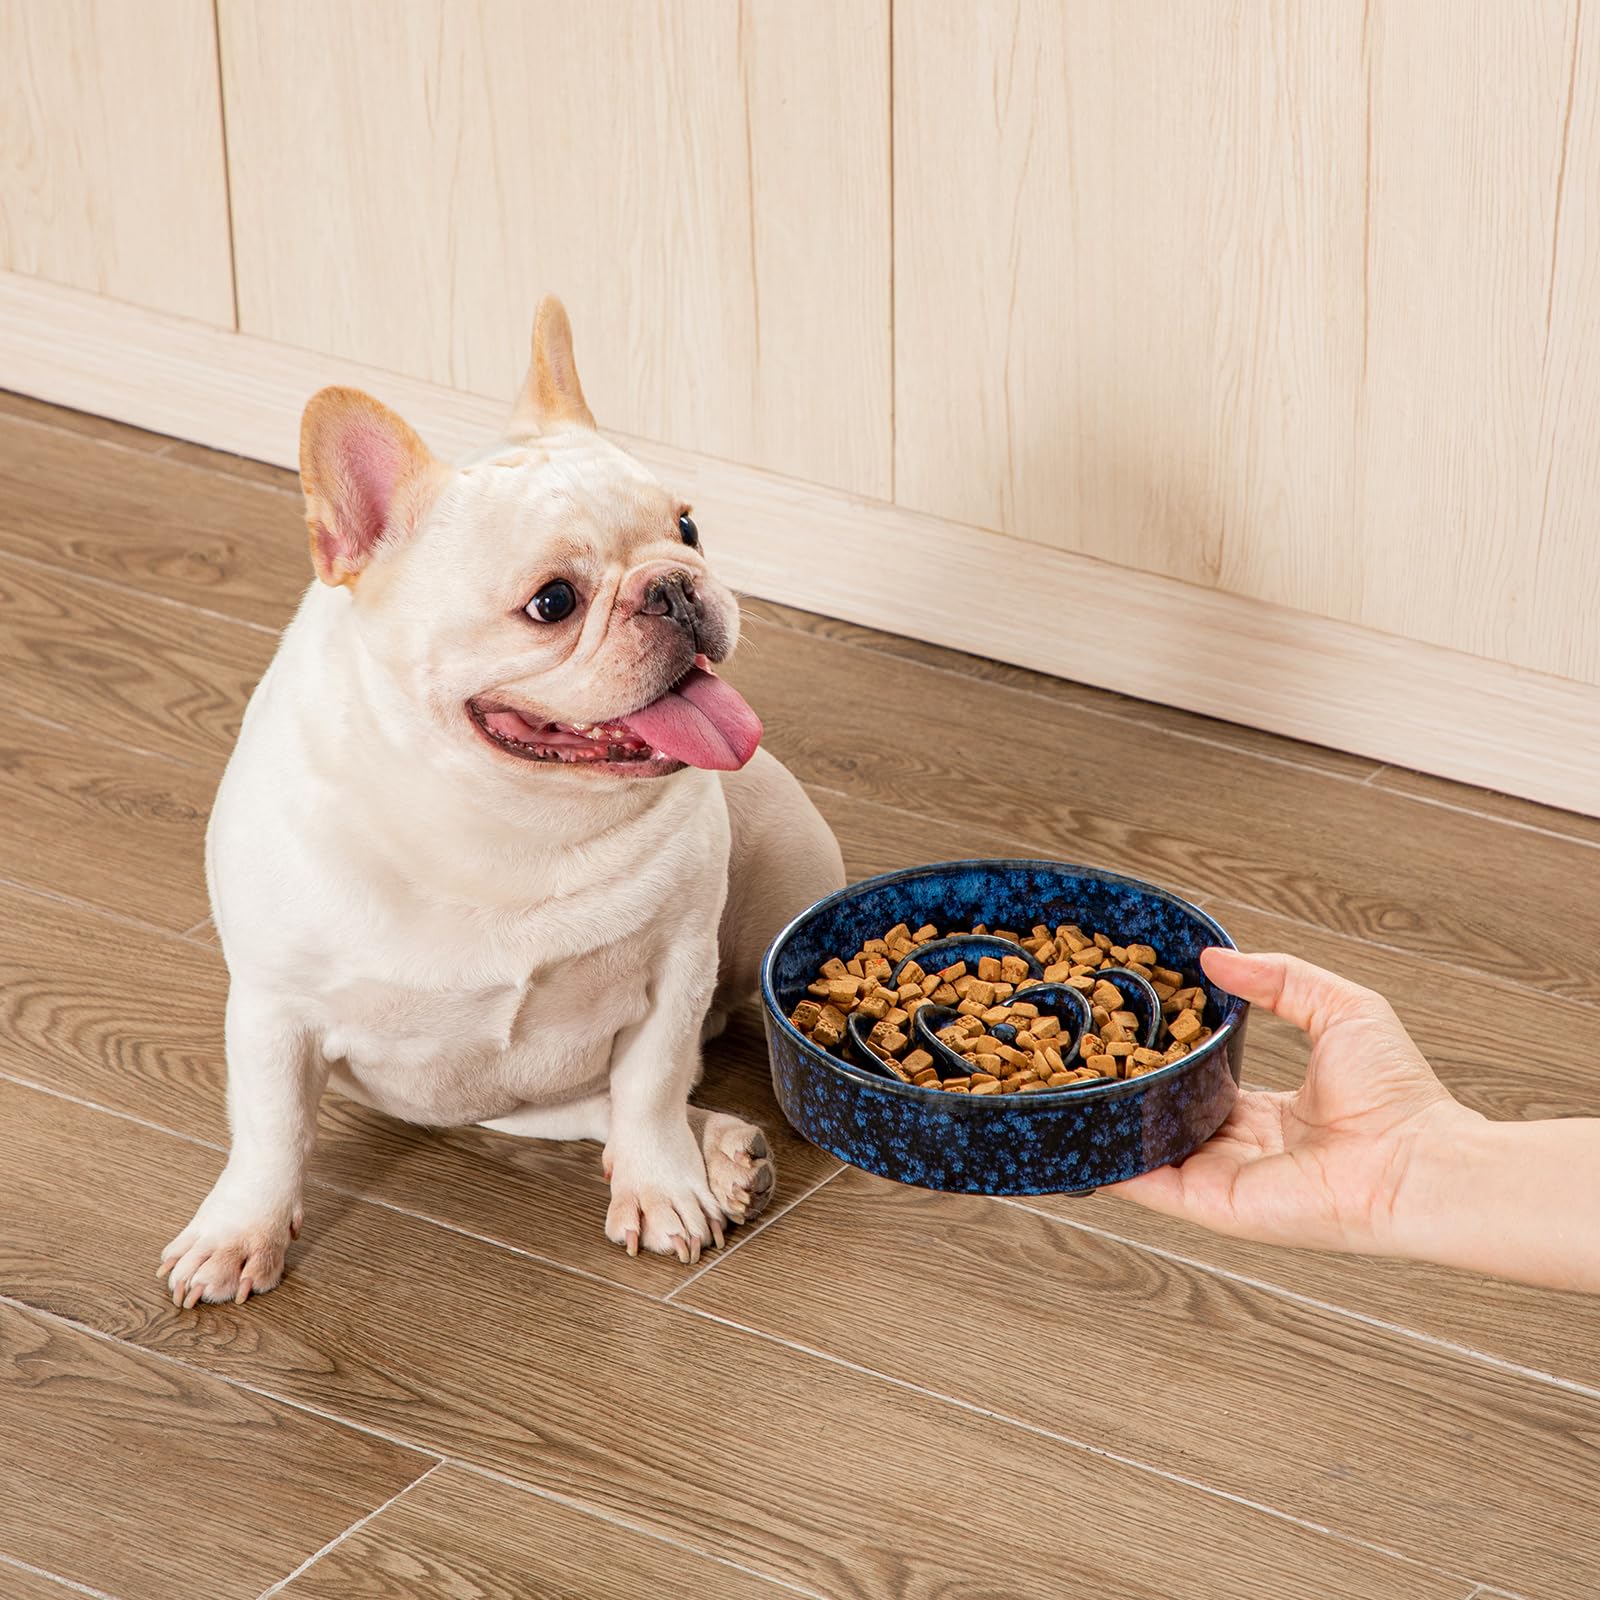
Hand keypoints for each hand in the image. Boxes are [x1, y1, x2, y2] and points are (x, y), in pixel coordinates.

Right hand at [1109, 948, 1475, 1255]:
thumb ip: (1279, 978)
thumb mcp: (1340, 1008)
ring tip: (1062, 1091)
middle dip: (1129, 1090)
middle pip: (1171, 1117)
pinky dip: (1110, 1164)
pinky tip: (1074, 1138)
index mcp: (1275, 1112)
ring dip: (1110, 1124)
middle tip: (1082, 1057)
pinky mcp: (1213, 1202)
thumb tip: (1215, 958)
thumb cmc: (1399, 1096)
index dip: (1169, 1058)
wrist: (1419, 1162)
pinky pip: (1149, 1184)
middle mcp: (1246, 1147)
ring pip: (1151, 1150)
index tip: (1131, 1030)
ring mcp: (1225, 1177)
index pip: (1205, 1085)